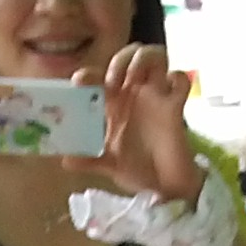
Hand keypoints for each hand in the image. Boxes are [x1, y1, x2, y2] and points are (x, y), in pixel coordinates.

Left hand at [93, 43, 201, 202]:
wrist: (165, 189)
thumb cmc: (138, 171)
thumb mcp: (108, 166)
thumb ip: (88, 161)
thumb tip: (65, 160)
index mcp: (115, 105)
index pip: (99, 78)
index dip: (89, 74)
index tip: (79, 82)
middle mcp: (135, 95)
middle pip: (129, 56)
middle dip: (119, 61)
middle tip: (112, 82)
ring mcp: (156, 98)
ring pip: (155, 56)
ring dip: (143, 59)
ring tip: (135, 78)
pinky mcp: (175, 107)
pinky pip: (181, 79)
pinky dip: (176, 78)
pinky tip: (167, 89)